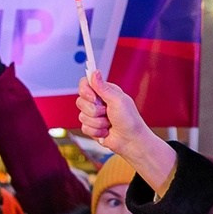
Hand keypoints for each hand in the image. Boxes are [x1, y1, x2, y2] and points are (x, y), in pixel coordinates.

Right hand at [76, 75, 175, 195]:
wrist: (131, 141)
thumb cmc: (129, 120)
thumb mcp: (118, 100)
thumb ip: (103, 87)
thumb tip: (94, 72)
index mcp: (105, 92)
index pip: (85, 84)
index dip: (86, 91)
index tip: (94, 98)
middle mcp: (98, 102)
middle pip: (80, 100)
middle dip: (94, 110)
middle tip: (106, 113)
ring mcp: (94, 115)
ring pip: (81, 116)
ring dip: (97, 122)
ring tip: (109, 124)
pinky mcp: (92, 127)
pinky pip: (84, 127)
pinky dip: (96, 131)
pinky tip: (106, 131)